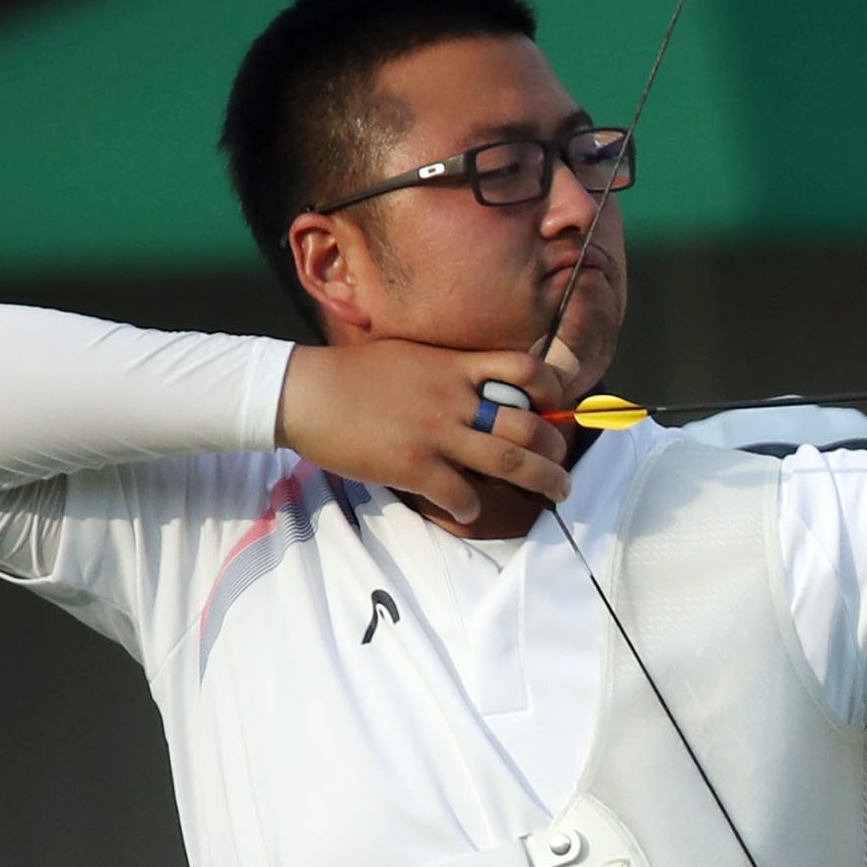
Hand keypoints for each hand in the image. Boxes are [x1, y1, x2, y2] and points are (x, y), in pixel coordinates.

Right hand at [276, 339, 574, 529]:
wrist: (304, 392)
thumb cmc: (354, 375)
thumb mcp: (412, 357)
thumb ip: (451, 372)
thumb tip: (483, 390)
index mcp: (454, 366)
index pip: (524, 368)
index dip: (552, 390)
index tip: (558, 409)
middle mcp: (454, 398)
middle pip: (528, 425)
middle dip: (556, 449)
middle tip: (563, 466)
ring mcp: (436, 433)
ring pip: (510, 461)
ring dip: (543, 480)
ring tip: (557, 491)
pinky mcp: (414, 466)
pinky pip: (463, 495)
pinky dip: (473, 507)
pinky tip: (468, 509)